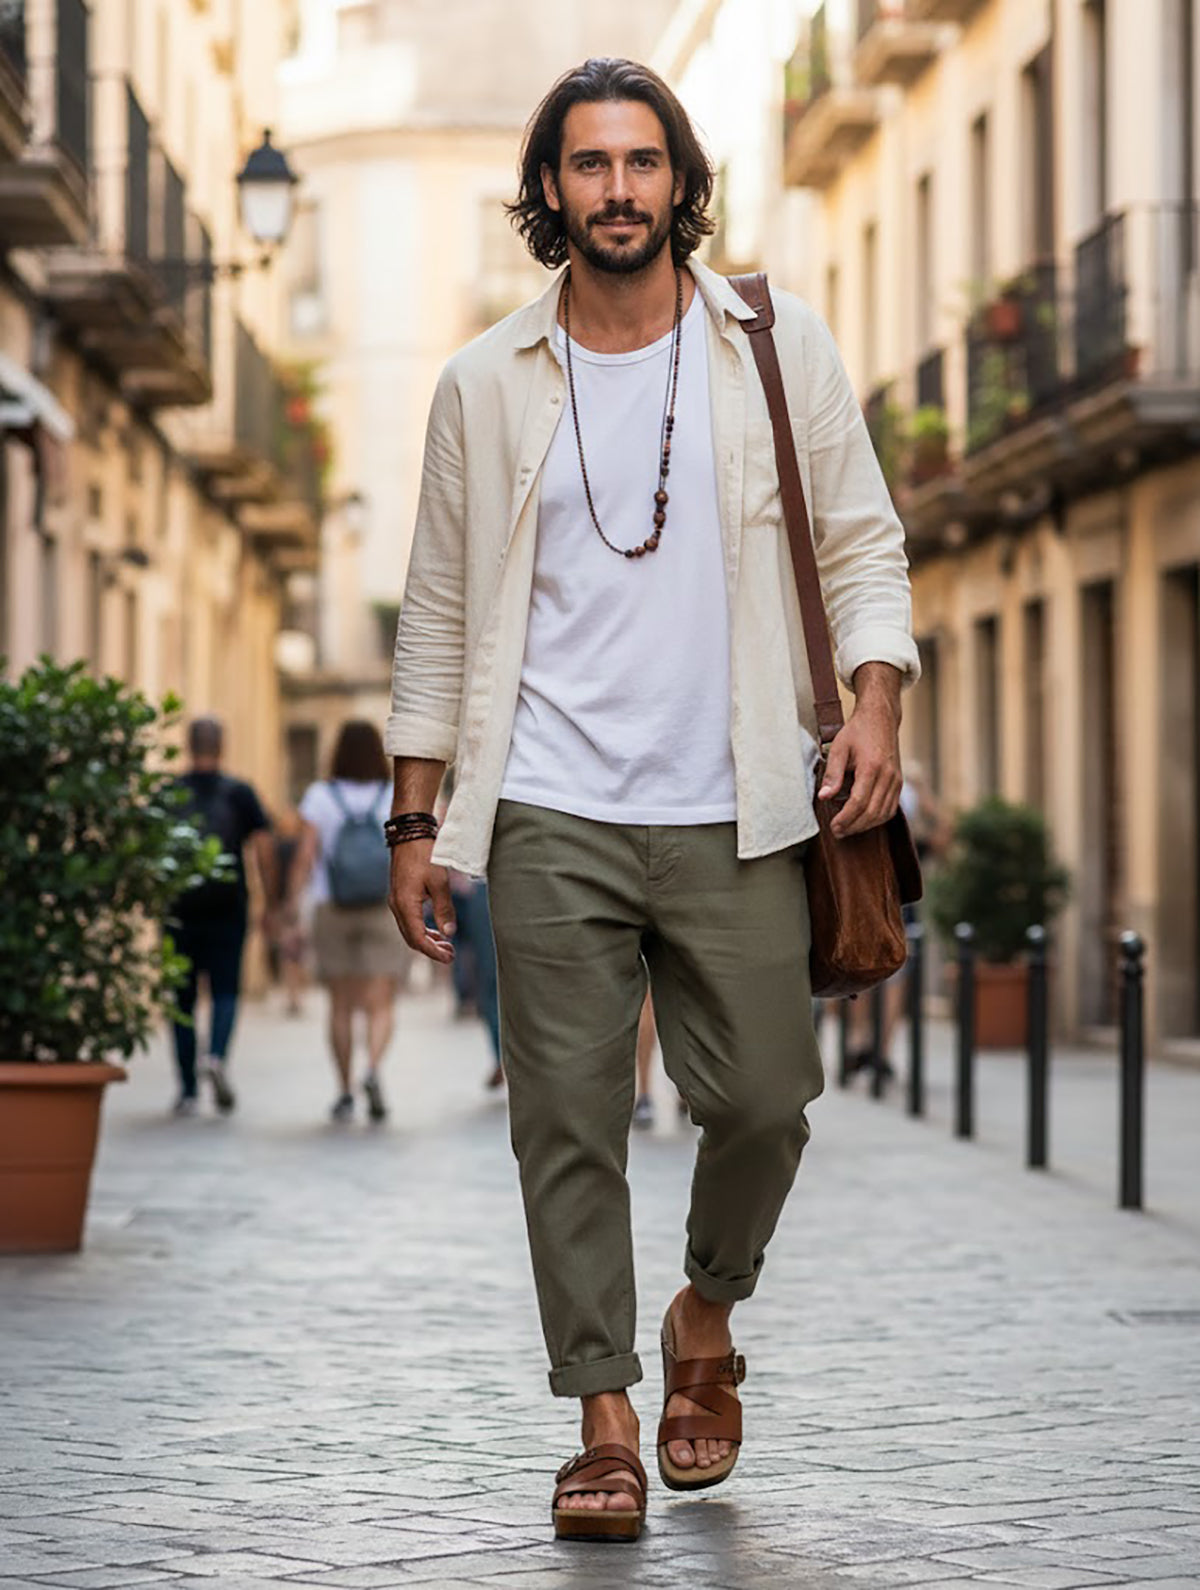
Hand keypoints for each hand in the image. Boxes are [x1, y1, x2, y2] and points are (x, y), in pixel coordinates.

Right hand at [388, 839, 455, 963]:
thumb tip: (449, 933)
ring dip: (427, 940)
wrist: (410, 833)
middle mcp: (397, 906)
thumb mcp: (439, 882)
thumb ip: (444, 909)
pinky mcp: (400, 895)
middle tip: (451, 955)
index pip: (418, 939)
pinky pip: (409, 920)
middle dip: (431, 949)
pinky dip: (423, 928)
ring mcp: (396, 900)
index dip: (433, 952)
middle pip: (412, 938)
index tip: (449, 958)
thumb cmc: (425, 854)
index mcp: (405, 905)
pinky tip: (436, 929)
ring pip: (410, 930)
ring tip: (447, 945)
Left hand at [818, 698, 901, 839]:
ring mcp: (896, 780)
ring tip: (848, 829)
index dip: (846, 818)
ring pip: (883, 813)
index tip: (834, 826)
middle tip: (838, 832)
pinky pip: (891, 808)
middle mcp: (888, 776)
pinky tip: (864, 821)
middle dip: (854, 826)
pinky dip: (878, 818)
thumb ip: (832, 774)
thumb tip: (824, 797)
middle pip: (872, 812)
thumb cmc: (858, 732)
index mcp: (871, 767)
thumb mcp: (839, 748)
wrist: (881, 719)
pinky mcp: (899, 782)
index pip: (859, 802)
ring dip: (865, 826)